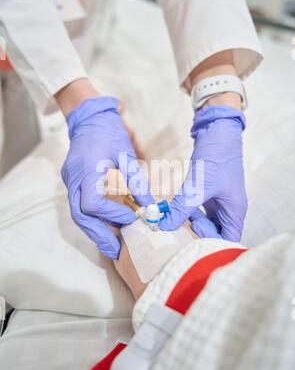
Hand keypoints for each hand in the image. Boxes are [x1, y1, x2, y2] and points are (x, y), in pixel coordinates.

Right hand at [61, 96, 153, 258]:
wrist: (90, 118)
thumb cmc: (110, 133)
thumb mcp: (127, 155)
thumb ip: (137, 182)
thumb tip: (151, 206)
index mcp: (85, 171)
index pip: (93, 204)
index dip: (111, 215)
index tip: (131, 218)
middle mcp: (73, 179)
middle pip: (80, 216)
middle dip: (98, 235)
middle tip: (116, 251)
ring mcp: (70, 181)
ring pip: (78, 214)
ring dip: (95, 230)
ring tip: (112, 245)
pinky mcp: (73, 182)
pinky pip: (80, 206)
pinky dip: (93, 218)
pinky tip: (107, 226)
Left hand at [159, 105, 246, 241]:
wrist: (217, 131)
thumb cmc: (216, 157)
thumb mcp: (198, 184)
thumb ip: (182, 207)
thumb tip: (164, 225)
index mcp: (235, 211)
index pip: (228, 240)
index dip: (211, 241)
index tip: (194, 227)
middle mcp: (229, 210)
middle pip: (216, 234)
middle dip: (198, 233)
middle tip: (182, 223)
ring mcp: (220, 203)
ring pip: (207, 224)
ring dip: (192, 223)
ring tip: (178, 214)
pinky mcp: (209, 195)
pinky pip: (199, 212)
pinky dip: (188, 212)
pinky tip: (177, 207)